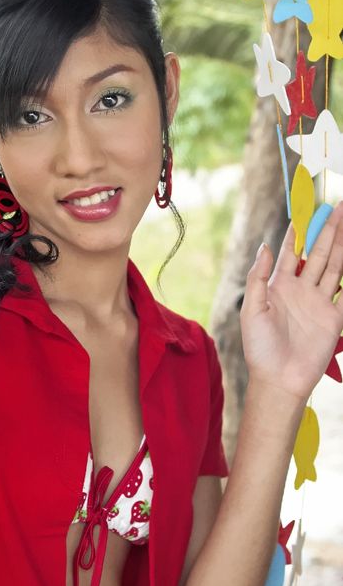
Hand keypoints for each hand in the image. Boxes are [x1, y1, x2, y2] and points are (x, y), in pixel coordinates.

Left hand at [240, 200, 342, 399]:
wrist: (278, 379)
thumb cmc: (259, 347)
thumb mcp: (252, 310)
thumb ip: (258, 277)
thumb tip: (265, 246)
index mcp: (279, 286)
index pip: (291, 251)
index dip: (299, 230)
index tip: (306, 208)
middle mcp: (301, 290)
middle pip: (318, 252)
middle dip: (328, 229)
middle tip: (338, 205)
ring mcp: (319, 302)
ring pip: (334, 266)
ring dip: (342, 245)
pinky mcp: (333, 318)